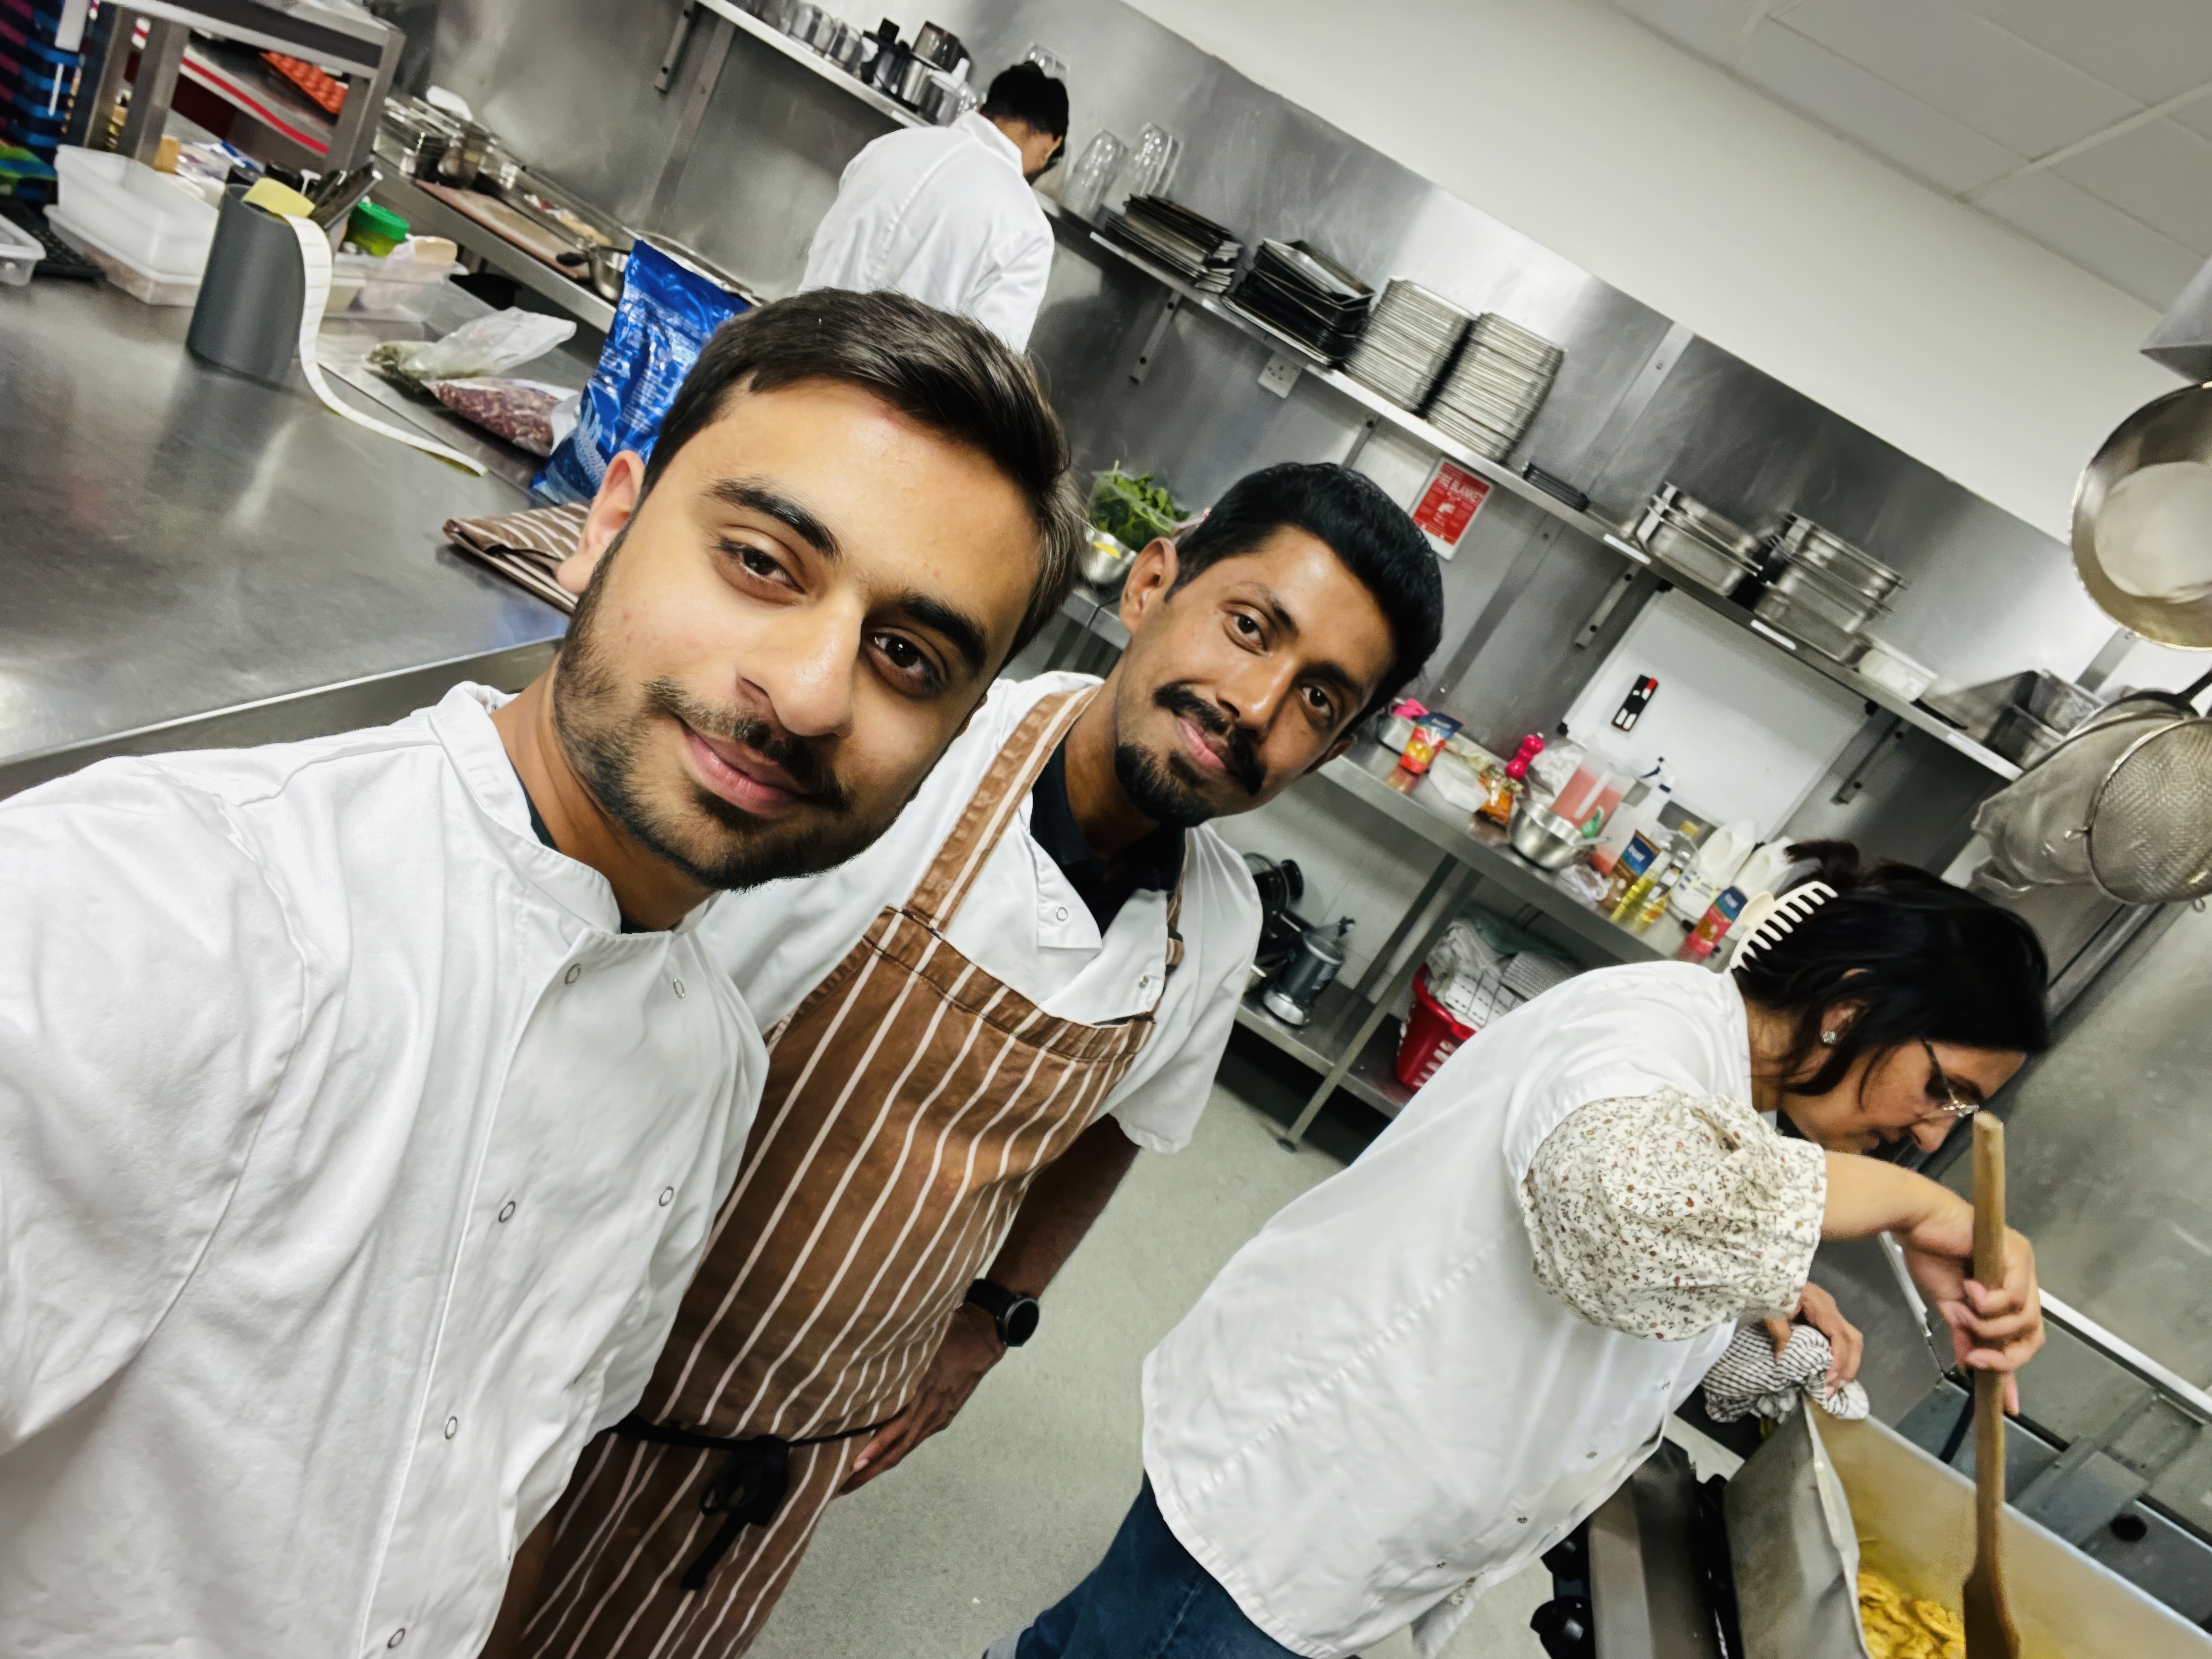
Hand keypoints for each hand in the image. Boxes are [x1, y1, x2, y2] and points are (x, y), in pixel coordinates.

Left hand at [839, 1304, 1003, 1493]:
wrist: (982, 1339)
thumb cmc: (949, 1334)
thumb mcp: (920, 1343)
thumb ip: (895, 1358)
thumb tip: (859, 1364)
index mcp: (926, 1392)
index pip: (898, 1429)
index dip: (876, 1448)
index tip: (853, 1464)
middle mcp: (932, 1411)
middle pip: (899, 1448)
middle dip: (871, 1469)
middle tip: (842, 1486)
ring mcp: (938, 1416)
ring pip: (906, 1447)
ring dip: (880, 1464)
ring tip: (854, 1478)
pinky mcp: (943, 1416)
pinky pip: (917, 1436)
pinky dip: (897, 1449)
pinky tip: (881, 1456)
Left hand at [1762, 1281, 1862, 1389]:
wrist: (1765, 1271)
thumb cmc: (1768, 1288)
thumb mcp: (1772, 1312)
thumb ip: (1780, 1335)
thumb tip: (1784, 1361)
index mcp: (1821, 1305)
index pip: (1840, 1335)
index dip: (1838, 1359)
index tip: (1828, 1378)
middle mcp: (1831, 1309)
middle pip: (1853, 1339)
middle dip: (1848, 1366)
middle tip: (1834, 1388)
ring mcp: (1829, 1312)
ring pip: (1850, 1339)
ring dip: (1846, 1363)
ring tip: (1834, 1384)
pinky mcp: (1824, 1316)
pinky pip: (1839, 1338)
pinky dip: (1839, 1355)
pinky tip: (1830, 1370)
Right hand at [1898, 1195, 2043, 1413]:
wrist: (1916, 1220)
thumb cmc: (1929, 1251)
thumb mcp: (1949, 1304)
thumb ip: (1965, 1334)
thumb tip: (1971, 1366)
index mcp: (2008, 1288)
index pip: (2023, 1337)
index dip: (2015, 1369)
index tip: (2008, 1403)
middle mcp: (2023, 1277)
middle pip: (2032, 1333)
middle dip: (2005, 1354)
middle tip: (1977, 1359)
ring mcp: (2022, 1265)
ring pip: (2024, 1319)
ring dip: (1989, 1326)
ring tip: (1963, 1312)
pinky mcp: (2015, 1254)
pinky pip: (2013, 1297)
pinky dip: (1990, 1304)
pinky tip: (1969, 1292)